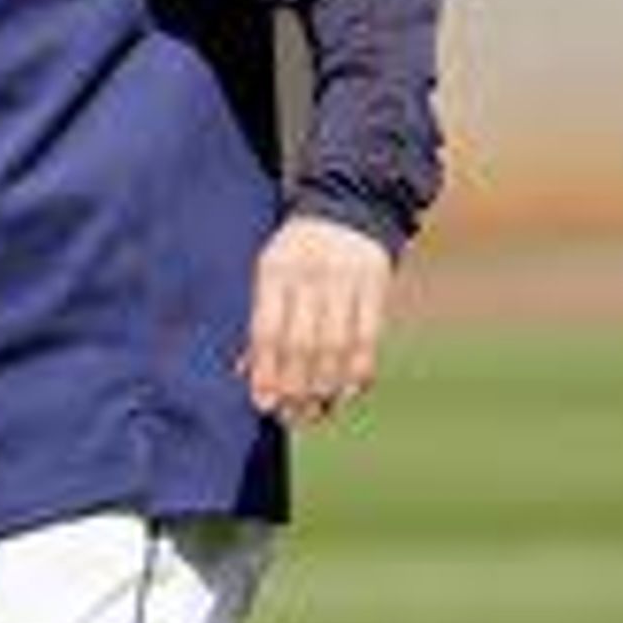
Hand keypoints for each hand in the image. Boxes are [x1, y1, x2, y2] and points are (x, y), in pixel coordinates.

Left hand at [243, 214, 392, 426]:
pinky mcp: (376, 286)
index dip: (265, 371)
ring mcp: (346, 280)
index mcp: (275, 270)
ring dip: (325, 388)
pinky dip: (357, 372)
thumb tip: (245, 376)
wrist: (348, 206)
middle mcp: (311, 274)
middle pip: (302, 344)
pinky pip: (368, 339)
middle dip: (294, 388)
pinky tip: (347, 393)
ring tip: (315, 412)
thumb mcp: (270, 274)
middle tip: (290, 416)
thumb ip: (261, 320)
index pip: (267, 330)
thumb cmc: (297, 253)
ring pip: (336, 347)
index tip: (263, 404)